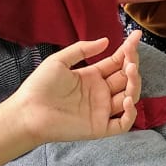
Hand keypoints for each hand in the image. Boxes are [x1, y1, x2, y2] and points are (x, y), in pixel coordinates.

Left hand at [14, 32, 141, 141]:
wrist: (28, 112)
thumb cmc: (39, 86)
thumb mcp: (59, 61)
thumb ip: (82, 49)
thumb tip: (106, 40)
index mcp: (92, 76)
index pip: (117, 62)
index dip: (128, 50)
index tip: (137, 37)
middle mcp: (100, 93)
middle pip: (126, 78)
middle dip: (132, 66)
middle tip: (131, 59)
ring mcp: (101, 110)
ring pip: (129, 97)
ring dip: (134, 85)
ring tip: (130, 72)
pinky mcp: (100, 127)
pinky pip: (123, 123)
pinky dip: (130, 113)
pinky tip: (126, 100)